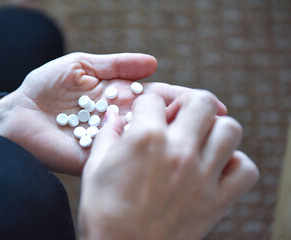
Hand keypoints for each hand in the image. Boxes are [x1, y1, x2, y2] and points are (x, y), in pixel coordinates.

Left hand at [0, 53, 226, 174]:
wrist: (16, 114)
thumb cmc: (45, 87)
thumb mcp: (81, 66)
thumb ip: (116, 65)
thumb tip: (154, 63)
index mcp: (118, 98)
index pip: (158, 97)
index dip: (185, 99)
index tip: (213, 105)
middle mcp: (120, 120)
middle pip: (159, 120)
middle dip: (186, 121)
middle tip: (215, 124)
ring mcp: (111, 140)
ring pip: (147, 140)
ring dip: (172, 139)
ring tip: (200, 139)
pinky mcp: (97, 158)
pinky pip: (125, 155)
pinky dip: (144, 154)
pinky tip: (166, 155)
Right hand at [79, 92, 258, 239]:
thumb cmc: (103, 212)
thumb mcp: (95, 168)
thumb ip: (107, 134)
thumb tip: (114, 114)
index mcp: (146, 140)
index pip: (154, 100)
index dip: (146, 106)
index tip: (144, 117)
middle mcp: (179, 151)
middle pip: (202, 101)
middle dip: (187, 104)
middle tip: (177, 118)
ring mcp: (202, 176)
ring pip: (230, 129)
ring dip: (215, 129)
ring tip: (198, 140)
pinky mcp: (217, 201)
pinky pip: (245, 170)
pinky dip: (234, 163)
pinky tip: (214, 167)